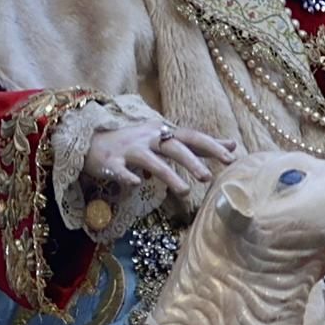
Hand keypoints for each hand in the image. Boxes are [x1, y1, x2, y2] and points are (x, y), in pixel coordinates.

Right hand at [68, 117, 237, 226]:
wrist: (90, 140)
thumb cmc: (136, 143)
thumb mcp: (167, 139)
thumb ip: (198, 145)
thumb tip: (233, 146)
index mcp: (163, 132)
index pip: (191, 137)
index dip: (211, 147)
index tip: (232, 158)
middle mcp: (147, 137)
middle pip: (173, 147)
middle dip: (191, 162)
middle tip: (208, 178)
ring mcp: (128, 149)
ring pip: (151, 161)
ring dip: (168, 175)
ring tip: (184, 192)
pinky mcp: (109, 162)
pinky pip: (119, 170)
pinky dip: (127, 176)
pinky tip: (136, 185)